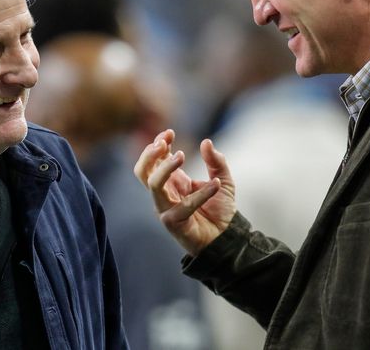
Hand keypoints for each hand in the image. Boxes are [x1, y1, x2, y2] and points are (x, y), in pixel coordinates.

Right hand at [133, 129, 236, 255]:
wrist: (227, 238)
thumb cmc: (220, 210)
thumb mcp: (224, 179)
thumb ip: (216, 161)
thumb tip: (206, 142)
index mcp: (172, 181)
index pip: (153, 160)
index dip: (157, 144)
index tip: (170, 132)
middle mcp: (164, 194)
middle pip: (142, 171)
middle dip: (149, 154)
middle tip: (163, 142)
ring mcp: (166, 209)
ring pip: (153, 184)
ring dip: (165, 167)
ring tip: (182, 155)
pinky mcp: (174, 223)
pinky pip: (183, 205)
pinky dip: (201, 193)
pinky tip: (216, 185)